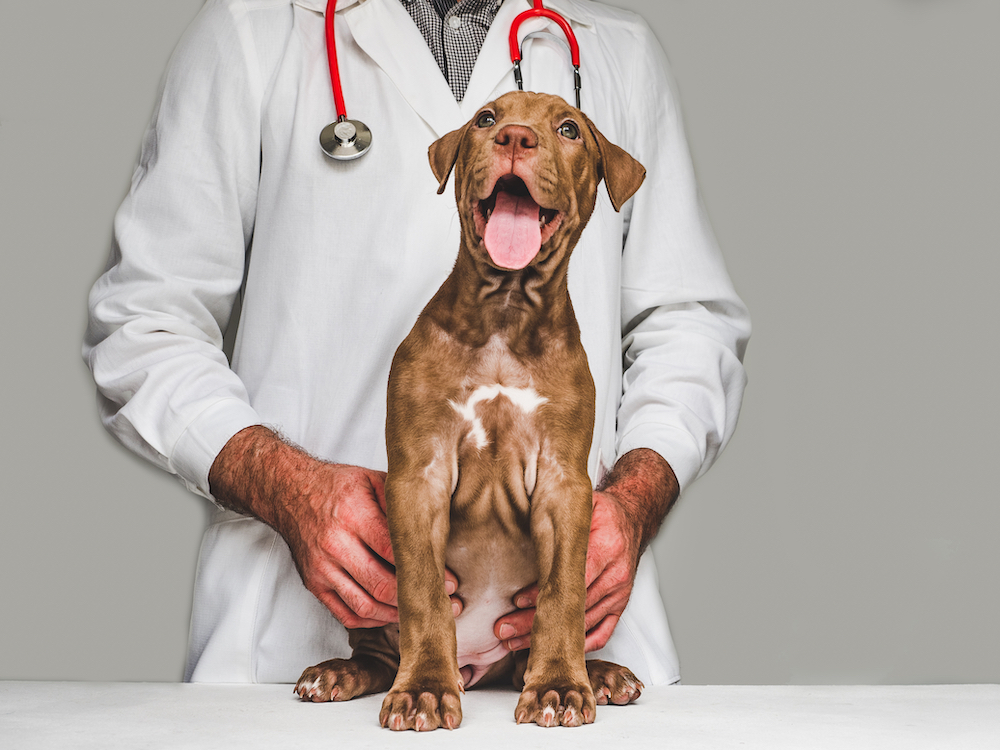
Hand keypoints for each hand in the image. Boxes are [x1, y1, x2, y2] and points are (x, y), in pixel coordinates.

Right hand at [209, 427, 461, 629]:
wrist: (290, 492)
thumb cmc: (338, 485)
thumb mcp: (374, 481)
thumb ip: (404, 504)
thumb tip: (442, 528)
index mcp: (354, 515)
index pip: (396, 553)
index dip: (426, 571)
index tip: (450, 582)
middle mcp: (335, 545)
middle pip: (382, 586)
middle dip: (417, 599)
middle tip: (445, 604)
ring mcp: (321, 569)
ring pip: (365, 606)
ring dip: (397, 616)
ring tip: (423, 613)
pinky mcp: (314, 584)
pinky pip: (347, 614)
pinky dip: (373, 620)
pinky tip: (393, 615)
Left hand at [494, 490, 640, 652]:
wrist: (633, 518)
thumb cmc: (603, 513)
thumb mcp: (583, 507)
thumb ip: (560, 519)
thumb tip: (523, 521)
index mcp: (605, 549)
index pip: (571, 577)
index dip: (543, 592)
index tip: (517, 601)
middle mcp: (614, 576)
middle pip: (572, 607)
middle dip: (535, 621)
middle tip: (505, 630)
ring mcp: (618, 594)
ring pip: (581, 624)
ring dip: (548, 635)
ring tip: (516, 641)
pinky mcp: (619, 606)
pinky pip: (601, 633)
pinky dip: (576, 644)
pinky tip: (552, 646)